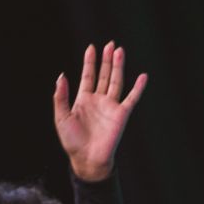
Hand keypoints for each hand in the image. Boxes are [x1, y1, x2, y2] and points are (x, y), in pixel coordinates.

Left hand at [54, 41, 147, 182]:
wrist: (87, 159)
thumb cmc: (72, 142)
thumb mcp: (61, 117)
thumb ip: (61, 97)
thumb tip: (61, 76)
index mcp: (83, 100)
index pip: (88, 76)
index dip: (89, 62)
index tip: (91, 48)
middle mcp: (98, 101)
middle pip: (104, 75)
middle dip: (106, 60)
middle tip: (110, 44)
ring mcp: (111, 107)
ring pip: (116, 82)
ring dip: (118, 67)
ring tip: (119, 51)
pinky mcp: (121, 115)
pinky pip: (132, 98)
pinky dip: (138, 88)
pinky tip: (142, 77)